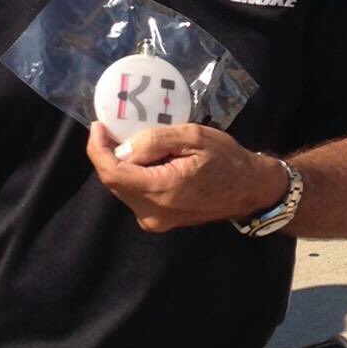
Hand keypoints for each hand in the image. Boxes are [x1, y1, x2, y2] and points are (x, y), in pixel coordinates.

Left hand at [87, 124, 284, 235]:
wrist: (248, 189)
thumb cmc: (225, 159)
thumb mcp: (193, 137)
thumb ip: (155, 141)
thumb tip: (123, 148)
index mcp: (162, 190)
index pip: (113, 173)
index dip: (98, 149)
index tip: (98, 126)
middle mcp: (152, 213)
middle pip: (113, 182)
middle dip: (107, 154)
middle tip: (112, 129)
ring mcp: (154, 221)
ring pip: (121, 188)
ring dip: (120, 164)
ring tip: (129, 140)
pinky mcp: (157, 221)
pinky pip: (134, 194)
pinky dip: (132, 175)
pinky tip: (143, 159)